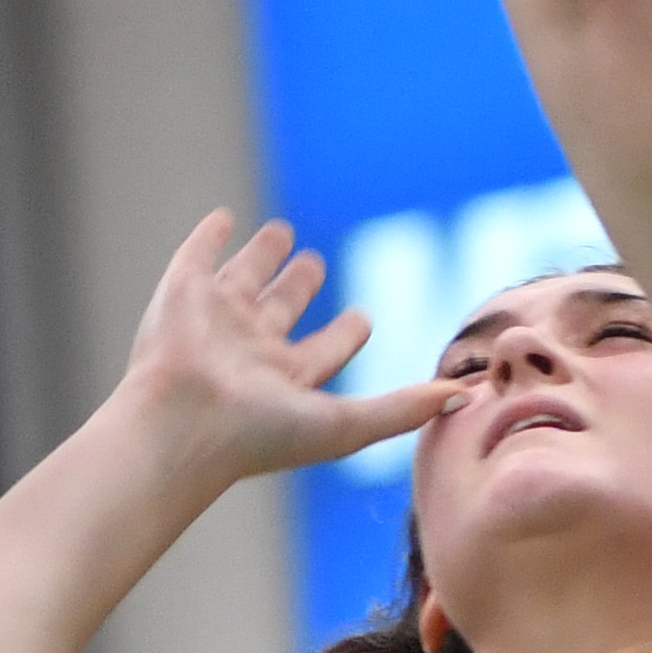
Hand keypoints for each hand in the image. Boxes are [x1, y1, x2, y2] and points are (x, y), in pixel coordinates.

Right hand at [118, 213, 448, 488]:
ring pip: (245, 279)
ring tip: (281, 232)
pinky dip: (209, 236)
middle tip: (317, 263)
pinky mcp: (182, 293)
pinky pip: (198, 255)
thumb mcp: (346, 425)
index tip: (364, 318)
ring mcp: (215, 319)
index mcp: (288, 381)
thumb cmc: (260, 434)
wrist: (183, 423)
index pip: (325, 350)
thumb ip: (404, 409)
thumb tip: (468, 397)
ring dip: (263, 256)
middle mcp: (251, 349)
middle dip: (300, 285)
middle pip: (283, 309)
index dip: (346, 334)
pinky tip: (222, 218)